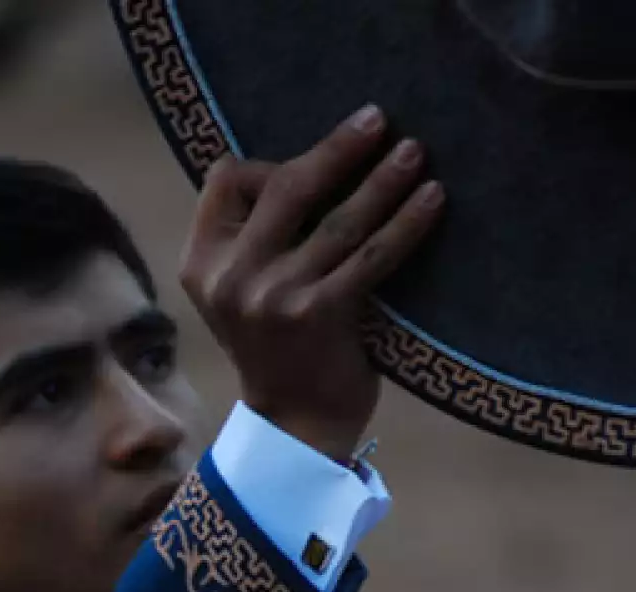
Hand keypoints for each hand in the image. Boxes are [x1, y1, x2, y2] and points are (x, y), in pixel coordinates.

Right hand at [179, 104, 444, 461]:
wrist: (295, 428)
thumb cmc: (280, 350)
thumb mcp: (242, 294)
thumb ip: (256, 241)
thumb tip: (312, 166)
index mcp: (203, 263)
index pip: (226, 180)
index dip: (268, 161)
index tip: (312, 161)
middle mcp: (230, 276)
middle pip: (282, 187)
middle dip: (334, 149)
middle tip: (377, 120)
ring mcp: (272, 296)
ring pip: (336, 219)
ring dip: (382, 179)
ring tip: (415, 152)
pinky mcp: (317, 315)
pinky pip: (370, 256)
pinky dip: (406, 224)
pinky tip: (432, 200)